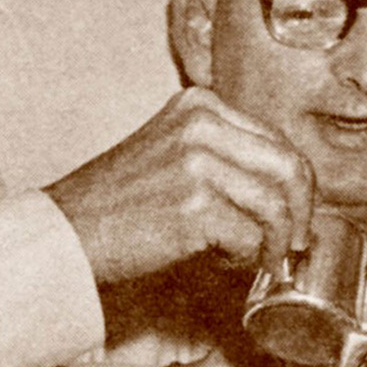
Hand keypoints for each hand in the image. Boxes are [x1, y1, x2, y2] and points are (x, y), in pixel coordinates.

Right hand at [45, 87, 314, 285]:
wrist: (66, 234)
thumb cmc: (122, 204)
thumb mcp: (173, 151)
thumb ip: (225, 155)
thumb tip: (288, 189)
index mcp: (201, 105)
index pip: (279, 141)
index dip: (298, 186)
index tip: (295, 217)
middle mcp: (202, 124)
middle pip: (290, 168)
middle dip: (301, 213)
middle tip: (292, 245)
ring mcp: (198, 162)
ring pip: (276, 206)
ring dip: (275, 243)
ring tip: (255, 259)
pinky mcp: (194, 205)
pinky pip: (250, 237)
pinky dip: (244, 258)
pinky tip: (219, 261)